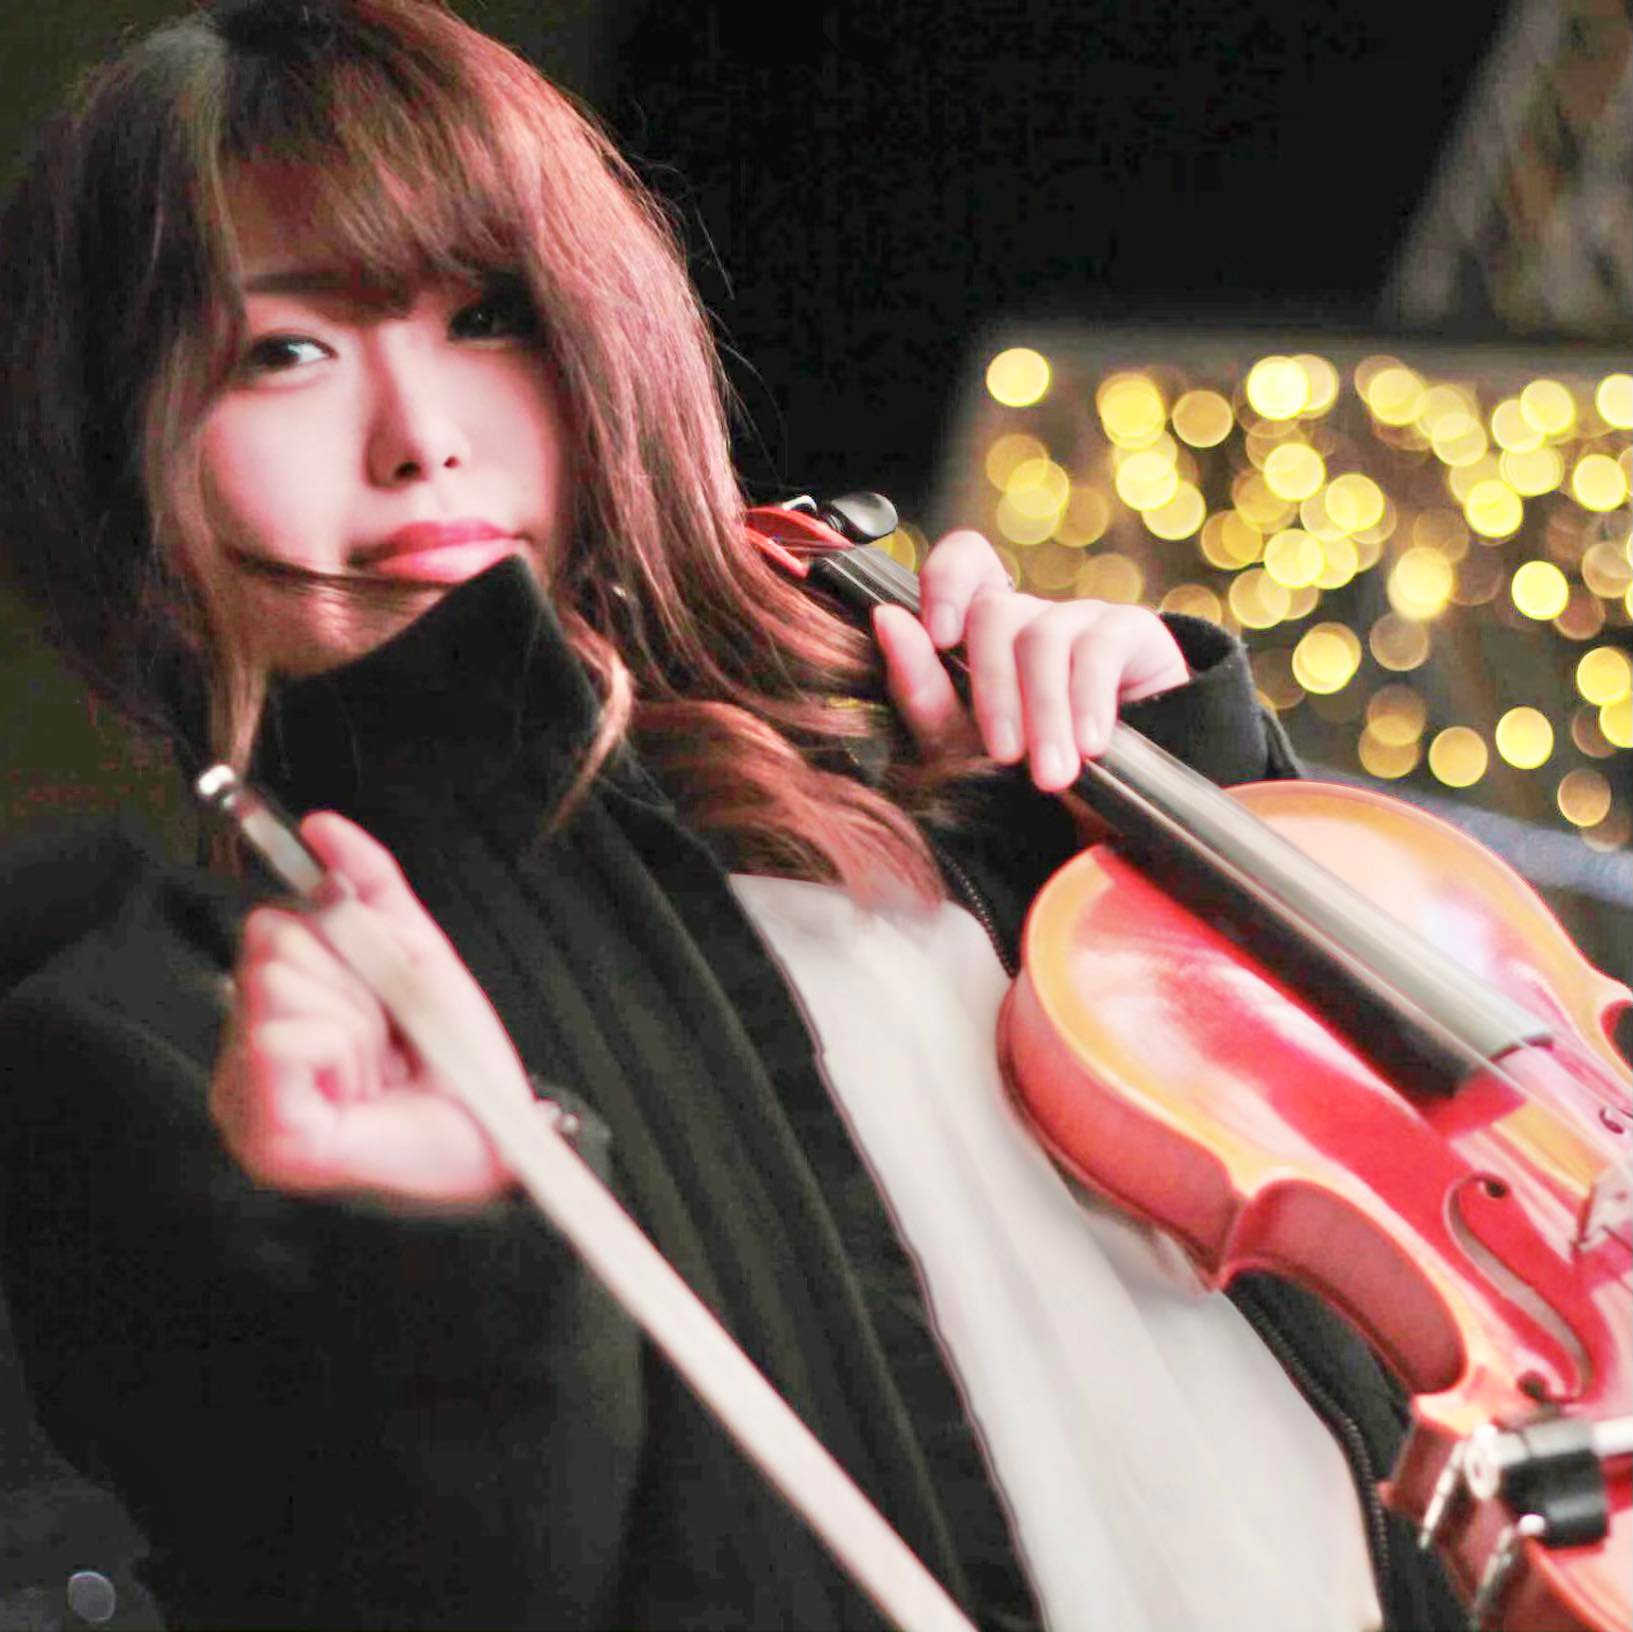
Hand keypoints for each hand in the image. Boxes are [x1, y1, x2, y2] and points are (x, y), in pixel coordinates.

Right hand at [211, 812, 532, 1207]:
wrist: (497, 1146)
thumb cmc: (455, 1066)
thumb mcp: (416, 954)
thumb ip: (369, 884)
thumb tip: (319, 826)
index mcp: (282, 1006)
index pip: (277, 921)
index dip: (347, 947)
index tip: (383, 998)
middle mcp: (249, 1048)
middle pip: (271, 945)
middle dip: (354, 985)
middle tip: (385, 1042)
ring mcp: (245, 1092)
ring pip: (277, 985)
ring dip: (354, 1023)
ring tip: (377, 1071)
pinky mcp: (260, 1128)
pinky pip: (280, 1038)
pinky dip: (340, 1055)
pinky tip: (358, 1095)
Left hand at [872, 528, 1189, 790]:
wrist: (1116, 815)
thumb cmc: (1028, 784)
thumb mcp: (965, 748)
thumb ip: (923, 690)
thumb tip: (887, 618)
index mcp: (983, 635)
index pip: (966, 562)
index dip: (948, 581)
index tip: (940, 637)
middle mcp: (1030, 617)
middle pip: (994, 612)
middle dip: (994, 691)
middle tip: (1004, 757)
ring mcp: (1081, 619)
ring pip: (1044, 636)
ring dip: (1043, 713)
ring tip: (1051, 775)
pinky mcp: (1132, 632)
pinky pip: (1099, 648)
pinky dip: (1087, 702)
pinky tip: (1090, 746)